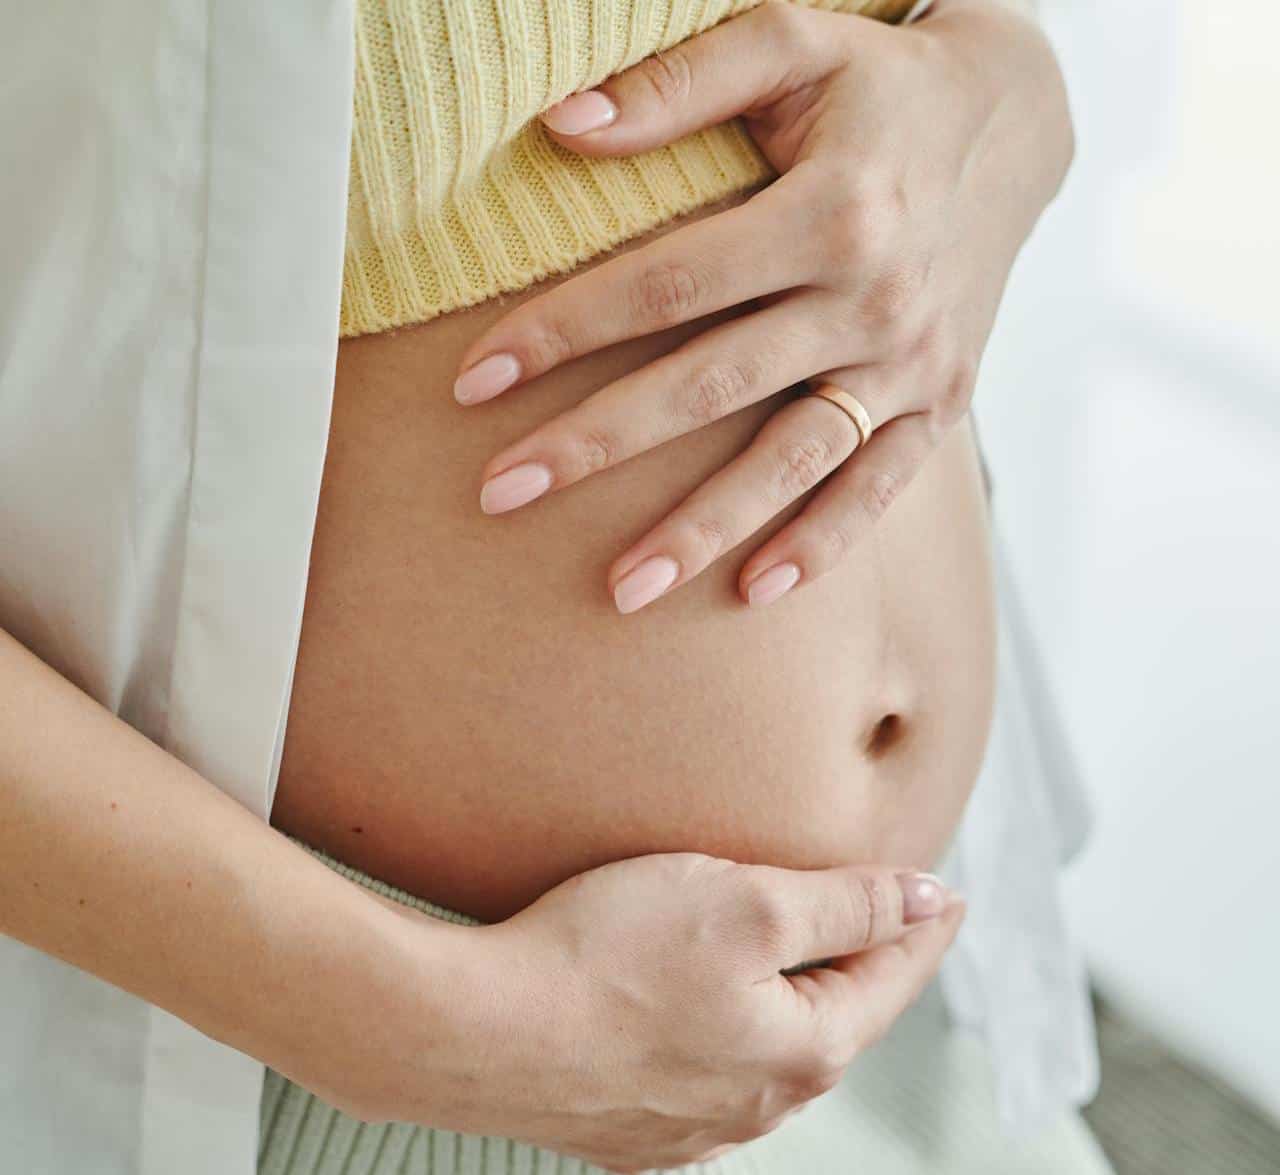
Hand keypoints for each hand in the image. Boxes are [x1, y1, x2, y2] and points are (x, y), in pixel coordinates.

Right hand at [375, 852, 962, 1172]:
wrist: (474, 1030)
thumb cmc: (605, 959)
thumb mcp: (748, 905)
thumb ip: (846, 907)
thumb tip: (927, 900)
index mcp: (799, 1051)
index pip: (890, 979)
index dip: (921, 926)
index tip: (945, 894)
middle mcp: (754, 1104)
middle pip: (832, 1017)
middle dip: (860, 962)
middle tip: (876, 913)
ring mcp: (690, 1125)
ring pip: (766, 1046)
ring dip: (788, 996)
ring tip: (791, 951)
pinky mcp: (631, 1122)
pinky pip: (704, 1067)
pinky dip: (724, 1024)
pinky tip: (700, 999)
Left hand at [453, 0, 1072, 612]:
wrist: (1010, 127)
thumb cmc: (879, 88)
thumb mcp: (794, 45)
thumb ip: (682, 82)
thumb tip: (562, 124)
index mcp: (833, 210)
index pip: (669, 283)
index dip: (565, 329)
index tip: (475, 379)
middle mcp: (873, 298)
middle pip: (711, 387)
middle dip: (598, 444)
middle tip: (502, 493)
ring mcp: (909, 363)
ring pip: (791, 461)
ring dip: (704, 529)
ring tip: (620, 589)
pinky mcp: (939, 403)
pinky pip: (878, 487)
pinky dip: (822, 543)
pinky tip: (755, 591)